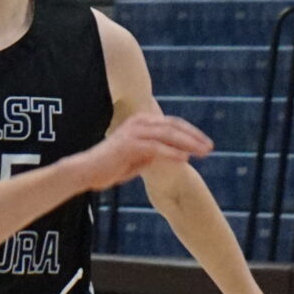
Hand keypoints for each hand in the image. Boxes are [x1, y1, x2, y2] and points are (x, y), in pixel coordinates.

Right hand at [78, 111, 213, 191]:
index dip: (190, 133)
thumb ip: (151, 152)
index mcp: (140, 122)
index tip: (204, 143)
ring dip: (188, 143)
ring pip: (168, 134)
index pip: (171, 123)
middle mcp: (138, 123)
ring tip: (203, 152)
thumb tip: (171, 153)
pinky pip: (156, 148)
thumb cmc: (107, 167)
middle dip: (194, 136)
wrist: (84, 171)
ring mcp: (134, 132)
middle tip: (209, 147)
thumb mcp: (135, 157)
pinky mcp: (130, 145)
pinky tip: (184, 159)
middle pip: (173, 125)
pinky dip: (172, 152)